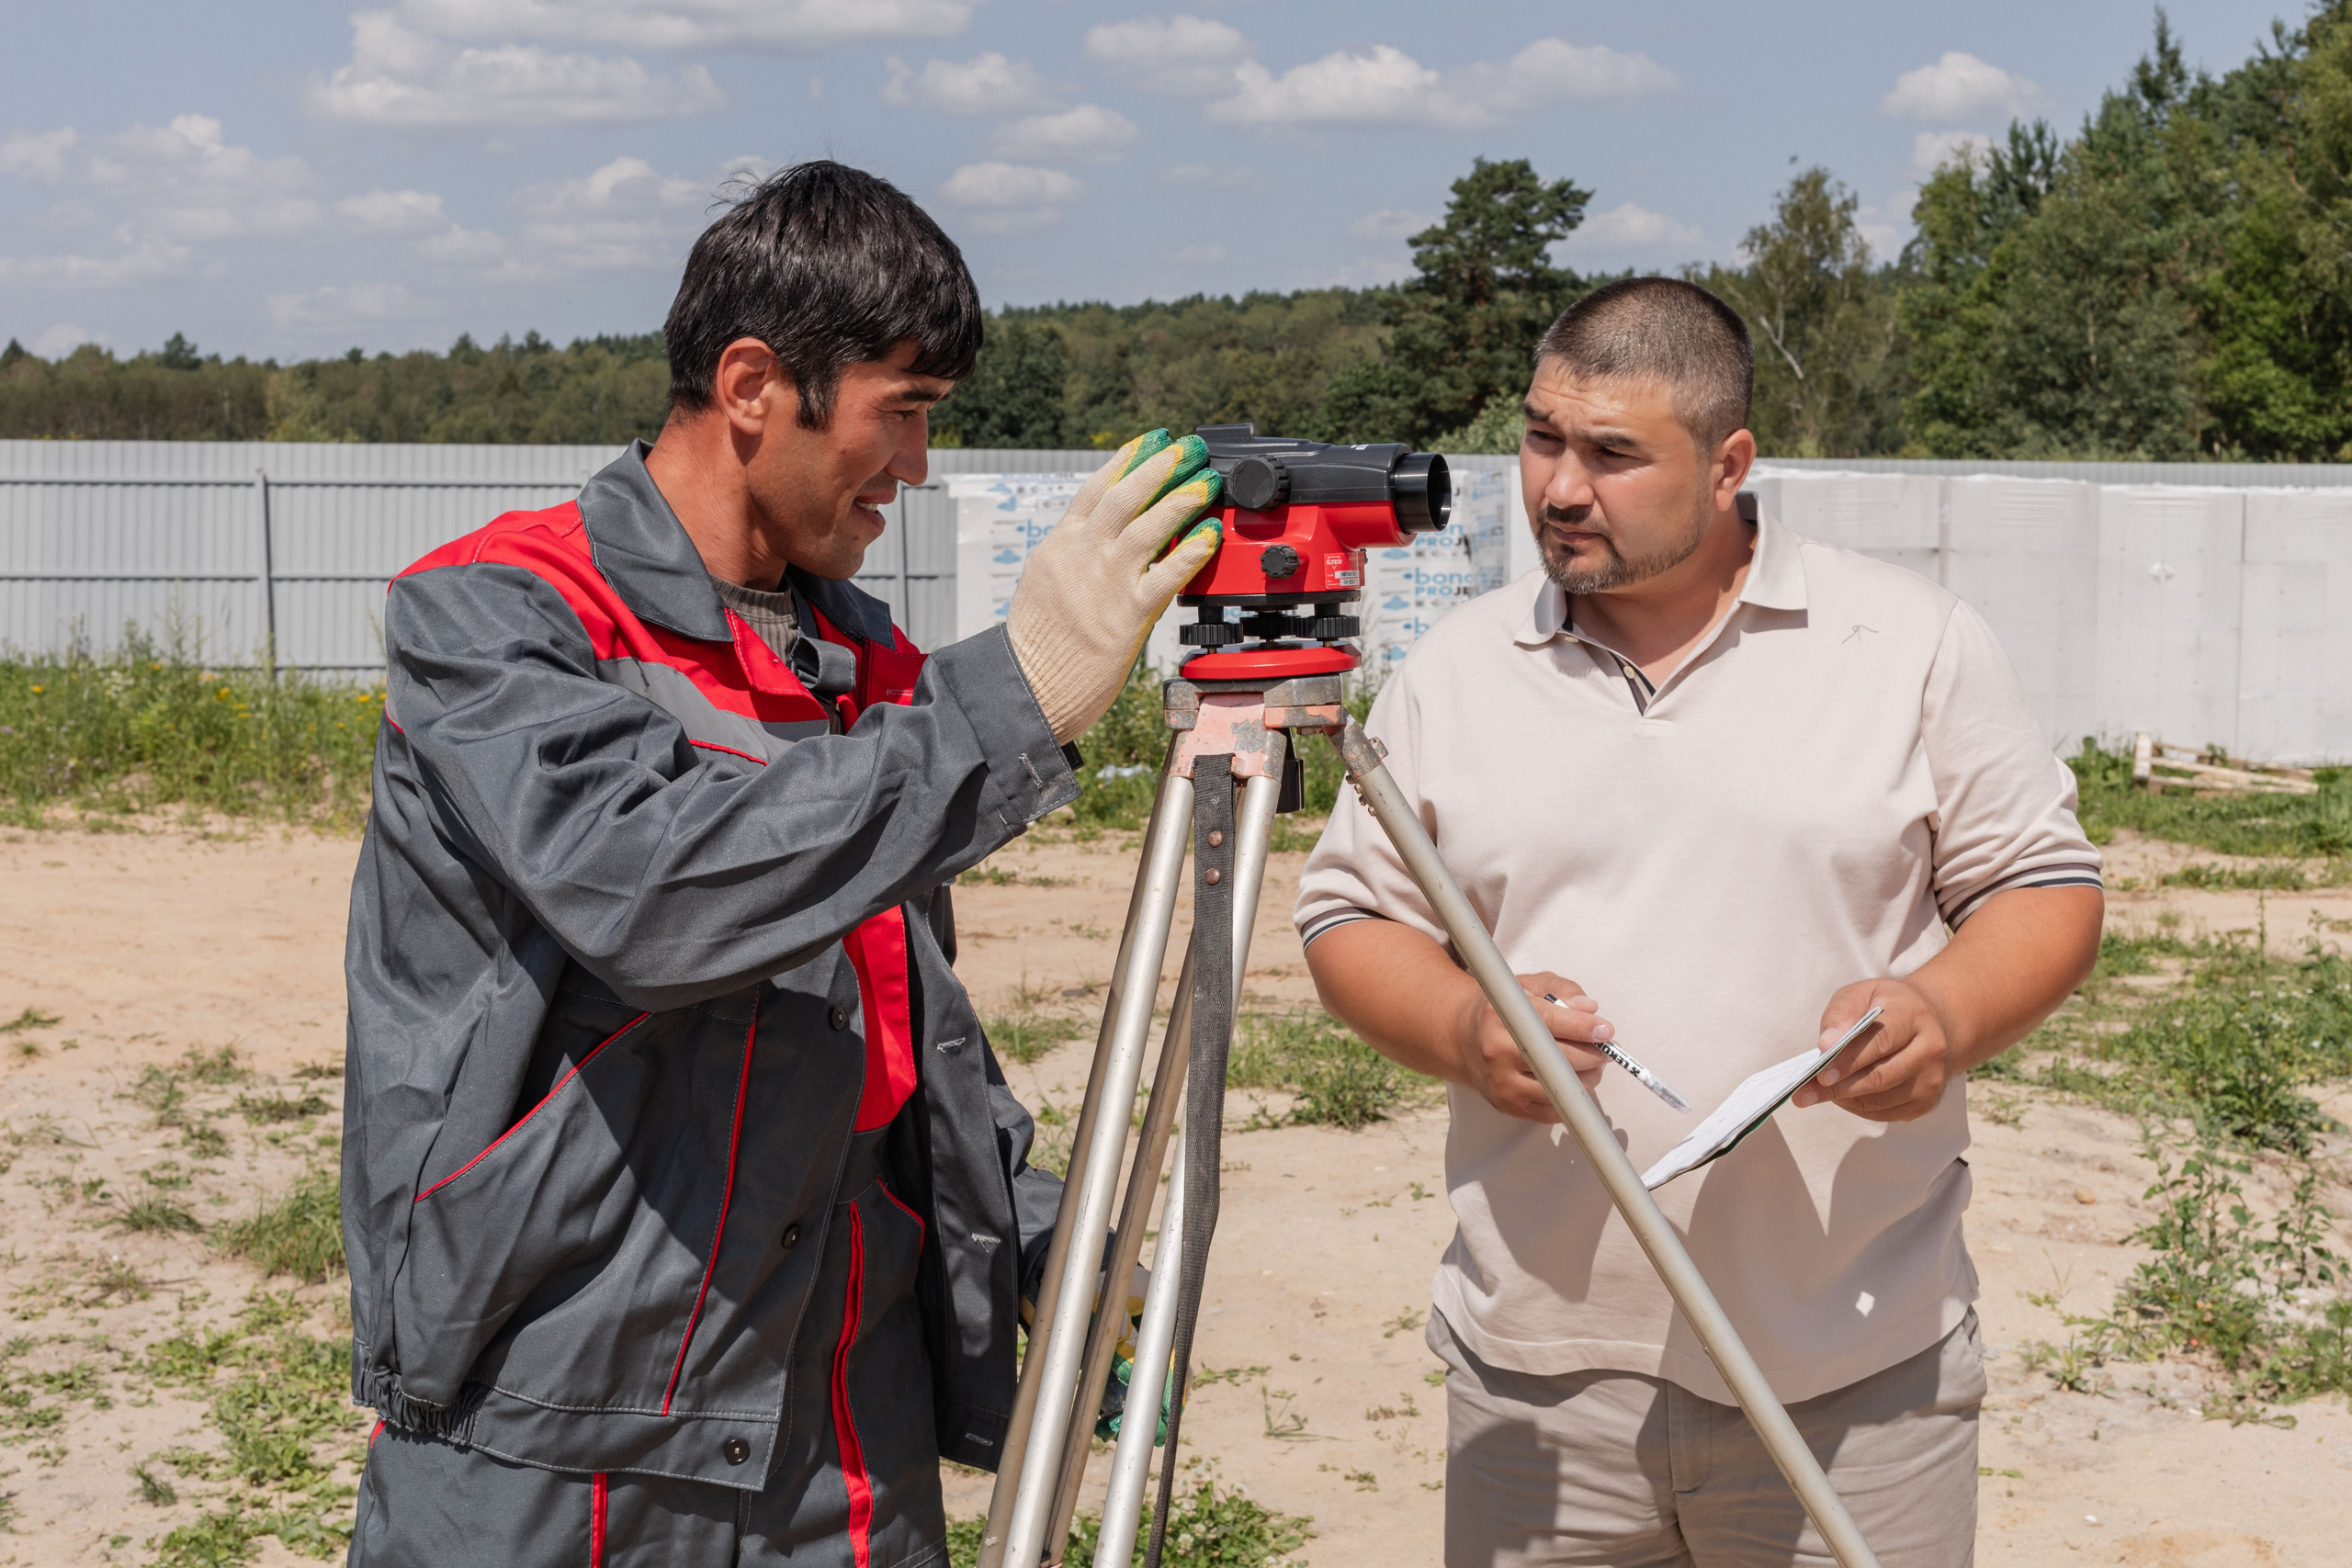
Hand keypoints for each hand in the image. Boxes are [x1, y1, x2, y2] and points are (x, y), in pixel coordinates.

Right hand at [1005, 430, 1223, 742]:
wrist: (1029, 688)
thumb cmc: (1038, 646)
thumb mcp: (1045, 584)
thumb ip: (1074, 557)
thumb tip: (1100, 537)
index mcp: (1059, 546)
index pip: (1094, 490)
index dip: (1126, 461)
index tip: (1150, 440)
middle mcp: (1082, 556)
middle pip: (1124, 497)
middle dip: (1160, 467)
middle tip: (1189, 448)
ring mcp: (1105, 582)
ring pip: (1147, 526)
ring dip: (1181, 499)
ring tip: (1206, 481)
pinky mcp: (1127, 614)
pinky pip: (1167, 574)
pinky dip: (1191, 550)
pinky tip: (1210, 534)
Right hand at [1450, 971, 1610, 1122]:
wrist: (1463, 1039)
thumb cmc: (1503, 1011)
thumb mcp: (1528, 987)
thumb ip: (1562, 990)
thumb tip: (1590, 1009)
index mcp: (1501, 1015)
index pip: (1551, 1022)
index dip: (1584, 1027)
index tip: (1605, 1030)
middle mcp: (1498, 1050)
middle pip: (1559, 1059)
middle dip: (1592, 1055)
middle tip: (1605, 1050)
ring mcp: (1501, 1081)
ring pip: (1559, 1088)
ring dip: (1586, 1079)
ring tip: (1592, 1067)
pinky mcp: (1507, 1105)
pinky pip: (1551, 1111)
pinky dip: (1569, 1099)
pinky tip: (1571, 1082)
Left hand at [1793, 978, 1957, 1121]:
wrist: (1929, 1022)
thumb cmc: (1887, 1006)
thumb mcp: (1862, 994)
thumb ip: (1842, 1013)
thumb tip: (1826, 1044)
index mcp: (1914, 1015)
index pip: (1879, 1042)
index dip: (1847, 1060)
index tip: (1820, 1073)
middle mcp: (1931, 1049)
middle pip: (1880, 1076)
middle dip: (1839, 1087)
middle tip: (1806, 1093)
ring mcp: (1932, 1079)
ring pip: (1881, 1100)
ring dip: (1845, 1099)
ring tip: (1817, 1093)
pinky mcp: (1927, 1102)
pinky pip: (1886, 1113)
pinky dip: (1858, 1107)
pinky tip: (1842, 1096)